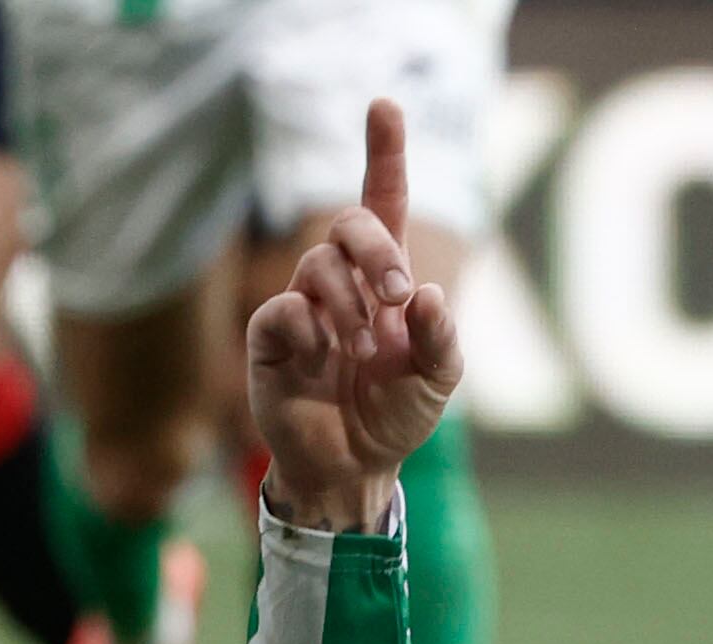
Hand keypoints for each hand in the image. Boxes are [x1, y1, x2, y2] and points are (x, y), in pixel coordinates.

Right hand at [248, 101, 462, 533]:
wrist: (351, 467)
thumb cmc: (394, 414)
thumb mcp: (437, 379)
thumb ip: (441, 338)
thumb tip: (426, 296)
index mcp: (387, 279)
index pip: (384, 201)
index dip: (384, 153)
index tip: (385, 106)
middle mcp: (343, 281)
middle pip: (350, 223)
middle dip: (377, 250)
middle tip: (397, 296)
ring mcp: (302, 303)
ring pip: (318, 264)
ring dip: (348, 304)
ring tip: (361, 349)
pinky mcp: (270, 334)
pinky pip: (284, 310)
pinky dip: (309, 332)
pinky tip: (320, 360)